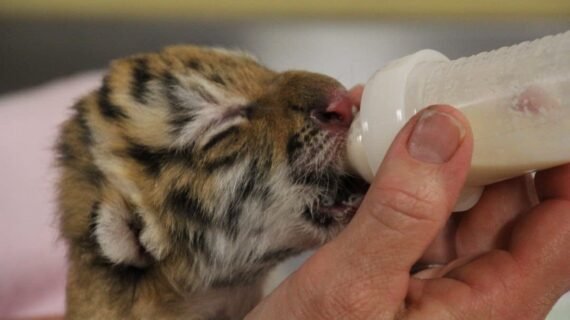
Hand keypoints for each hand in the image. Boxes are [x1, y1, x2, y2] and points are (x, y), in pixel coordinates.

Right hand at [246, 103, 569, 318]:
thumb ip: (401, 212)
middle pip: (519, 209)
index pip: (562, 227)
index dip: (562, 164)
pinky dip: (411, 180)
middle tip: (470, 94)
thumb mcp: (352, 285)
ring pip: (470, 208)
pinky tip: (382, 153)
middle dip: (498, 146)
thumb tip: (444, 129)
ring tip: (413, 114)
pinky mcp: (412, 276)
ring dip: (445, 158)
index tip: (539, 108)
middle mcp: (478, 298)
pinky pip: (428, 217)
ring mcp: (444, 285)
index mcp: (488, 309)